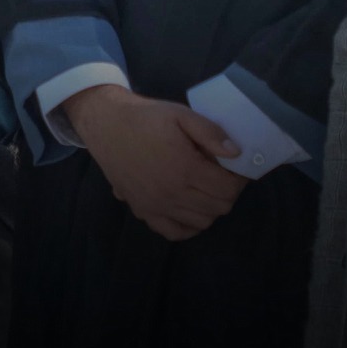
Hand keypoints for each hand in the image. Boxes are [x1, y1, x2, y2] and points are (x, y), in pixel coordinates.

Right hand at [63, 86, 247, 240]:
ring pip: (201, 222)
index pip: (228, 189)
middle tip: (222, 175)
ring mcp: (157, 206)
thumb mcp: (181, 114)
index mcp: (185, 169)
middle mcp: (172, 194)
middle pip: (219, 207)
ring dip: (210, 207)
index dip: (239, 179)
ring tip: (205, 187)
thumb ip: (210, 132)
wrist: (107, 124)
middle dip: (227, 192)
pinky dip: (188, 225)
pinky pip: (174, 232)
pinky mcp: (143, 211)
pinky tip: (189, 207)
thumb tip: (236, 153)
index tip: (236, 167)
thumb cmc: (146, 118)